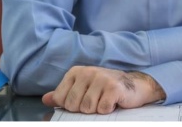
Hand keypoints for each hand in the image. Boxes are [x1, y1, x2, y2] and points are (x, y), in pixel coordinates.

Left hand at [42, 66, 164, 113]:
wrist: (135, 85)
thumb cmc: (106, 88)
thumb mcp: (83, 88)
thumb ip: (63, 94)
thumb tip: (46, 99)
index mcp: (76, 72)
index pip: (61, 98)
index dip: (71, 106)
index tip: (83, 100)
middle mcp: (88, 72)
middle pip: (73, 104)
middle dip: (84, 109)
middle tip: (96, 101)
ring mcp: (101, 78)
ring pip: (87, 108)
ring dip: (97, 110)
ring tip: (104, 101)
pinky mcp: (114, 87)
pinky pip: (102, 109)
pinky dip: (108, 110)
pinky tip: (113, 102)